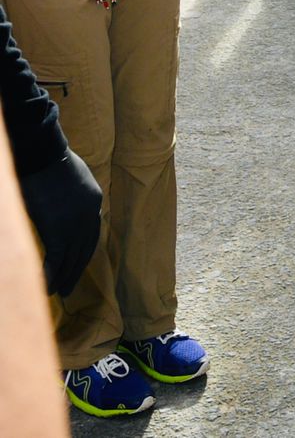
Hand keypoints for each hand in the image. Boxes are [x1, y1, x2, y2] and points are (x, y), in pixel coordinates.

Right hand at [18, 150, 101, 296]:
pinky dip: (52, 274)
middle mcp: (90, 214)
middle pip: (85, 250)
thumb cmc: (51, 163)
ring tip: (58, 292)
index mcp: (95, 201)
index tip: (78, 265)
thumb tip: (64, 205)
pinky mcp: (59, 229)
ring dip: (65, 277)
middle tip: (69, 288)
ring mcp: (76, 223)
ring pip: (72, 258)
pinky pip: (58, 258)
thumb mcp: (72, 178)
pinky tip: (47, 286)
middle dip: (77, 270)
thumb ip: (73, 195)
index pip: (92, 234)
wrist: (44, 157)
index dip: (84, 253)